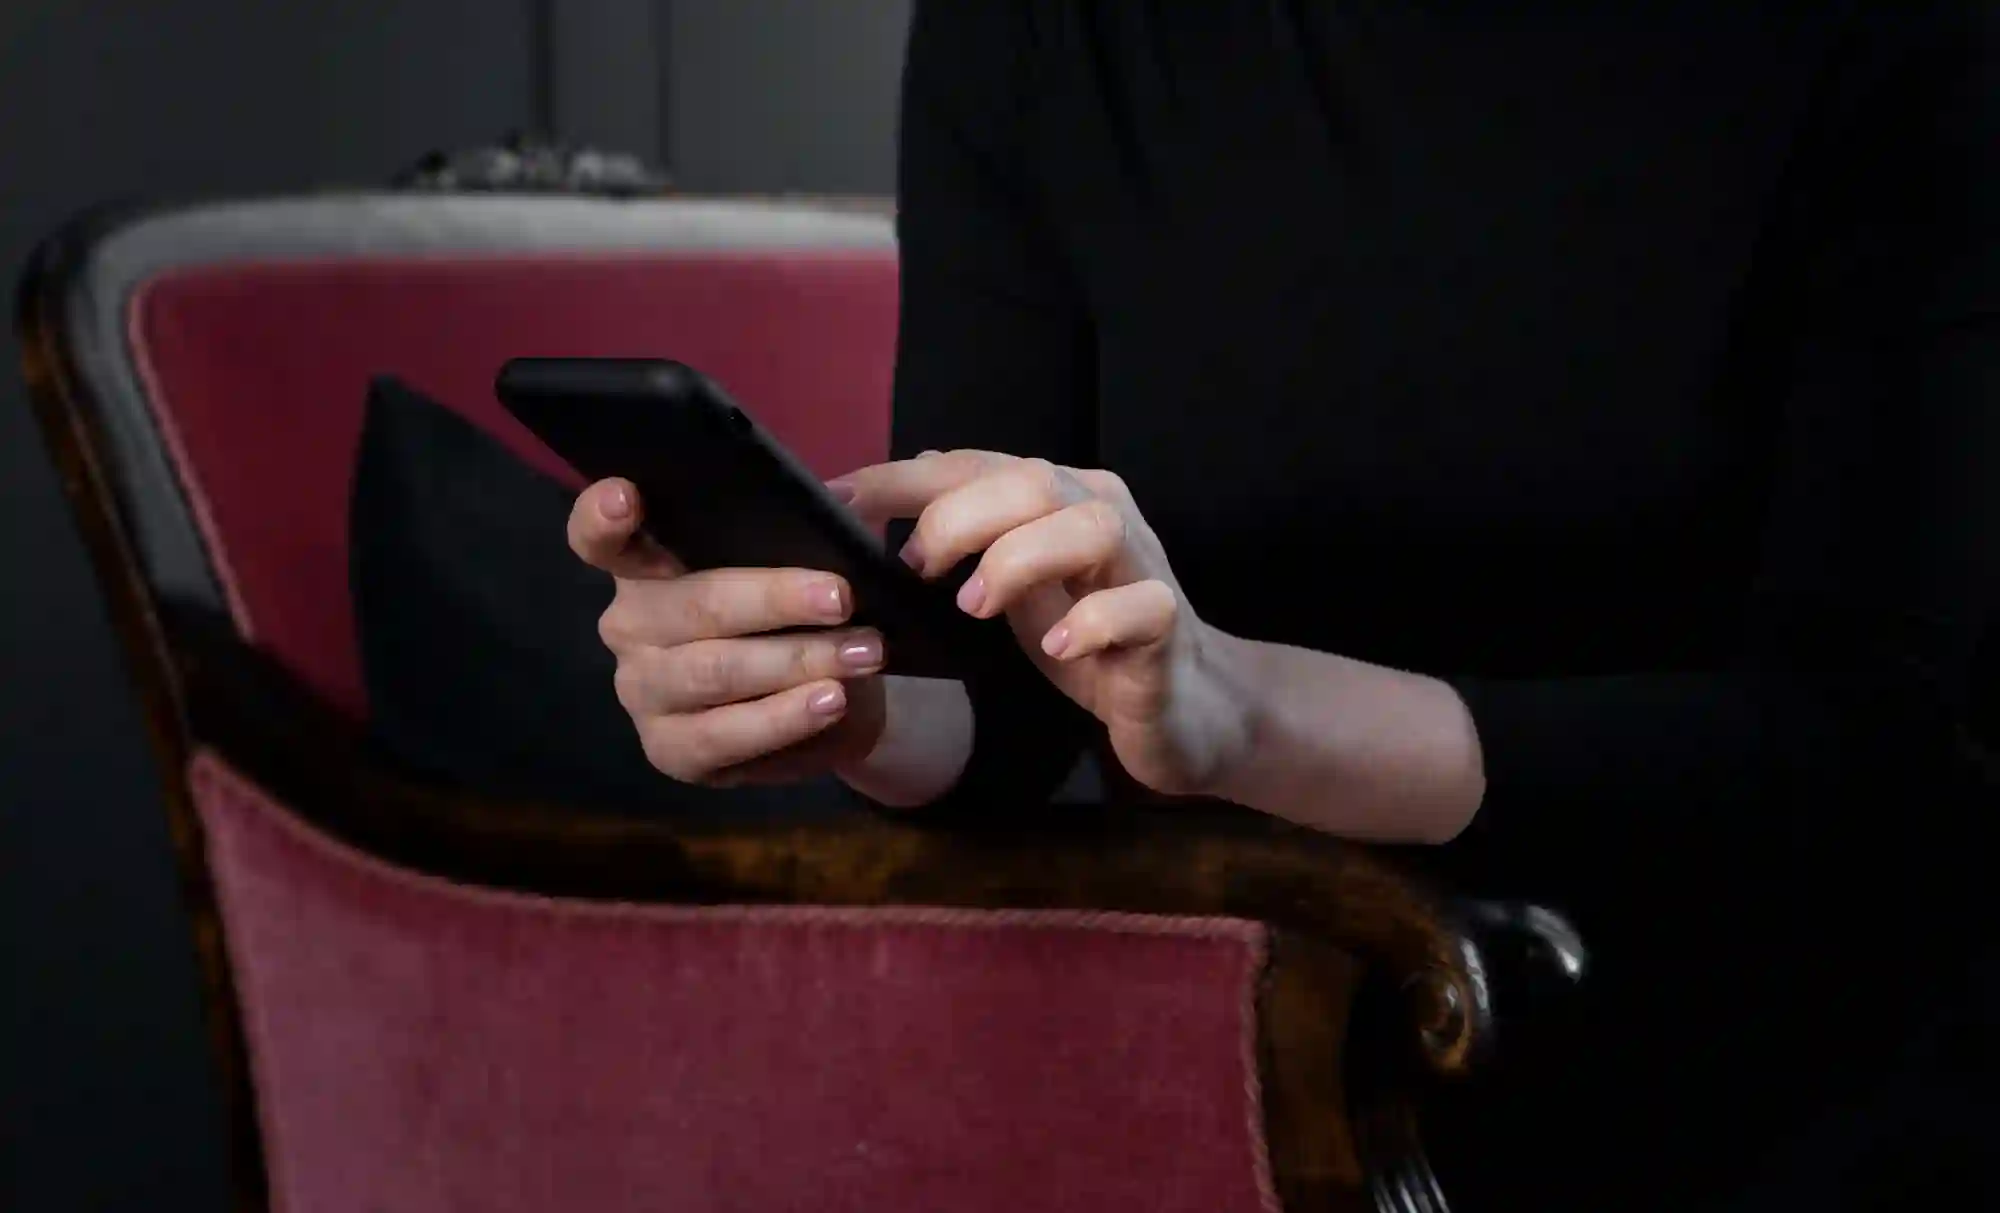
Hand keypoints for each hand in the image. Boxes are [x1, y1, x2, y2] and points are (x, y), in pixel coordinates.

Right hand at [567, 478, 888, 784]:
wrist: (838, 701)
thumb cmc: (805, 615)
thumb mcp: (807, 562)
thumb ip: (804, 529)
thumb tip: (832, 503)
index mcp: (645, 565)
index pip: (599, 537)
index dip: (602, 516)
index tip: (627, 496)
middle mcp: (628, 624)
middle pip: (694, 604)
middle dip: (775, 600)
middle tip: (841, 597)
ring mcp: (642, 689)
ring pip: (715, 670)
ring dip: (796, 661)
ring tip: (862, 653)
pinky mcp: (669, 749)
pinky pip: (724, 734)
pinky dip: (785, 717)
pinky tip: (830, 701)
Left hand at [836, 451, 1256, 795]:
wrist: (1183, 708)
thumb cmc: (1093, 642)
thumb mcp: (1016, 584)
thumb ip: (972, 533)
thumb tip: (907, 476)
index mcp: (1061, 497)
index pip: (976, 464)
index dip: (902, 478)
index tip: (839, 503)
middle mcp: (1105, 515)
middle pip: (1032, 481)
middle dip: (958, 518)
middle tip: (916, 569)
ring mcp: (1144, 567)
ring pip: (1090, 524)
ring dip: (1019, 559)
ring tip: (975, 605)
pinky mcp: (1169, 627)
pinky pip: (1139, 606)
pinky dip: (1090, 620)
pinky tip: (1054, 646)